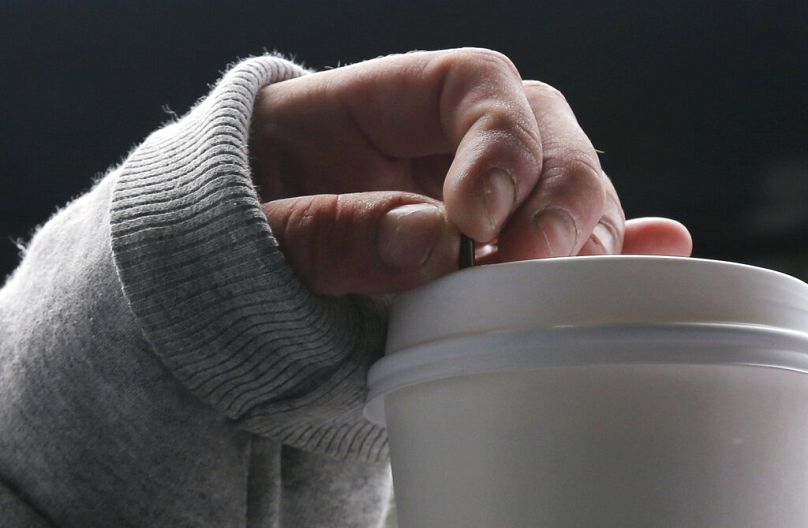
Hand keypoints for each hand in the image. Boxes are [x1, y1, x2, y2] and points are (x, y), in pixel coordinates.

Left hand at [250, 49, 690, 294]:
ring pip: (564, 189)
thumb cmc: (219, 232)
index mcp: (378, 105)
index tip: (477, 221)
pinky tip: (657, 259)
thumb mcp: (245, 225)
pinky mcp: (484, 255)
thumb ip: (324, 230)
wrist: (212, 275)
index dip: (497, 141)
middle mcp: (439, 145)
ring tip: (573, 288)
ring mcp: (471, 200)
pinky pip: (557, 241)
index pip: (474, 83)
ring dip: (584, 234)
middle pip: (543, 132)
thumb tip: (433, 243)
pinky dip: (608, 250)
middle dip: (559, 195)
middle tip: (535, 264)